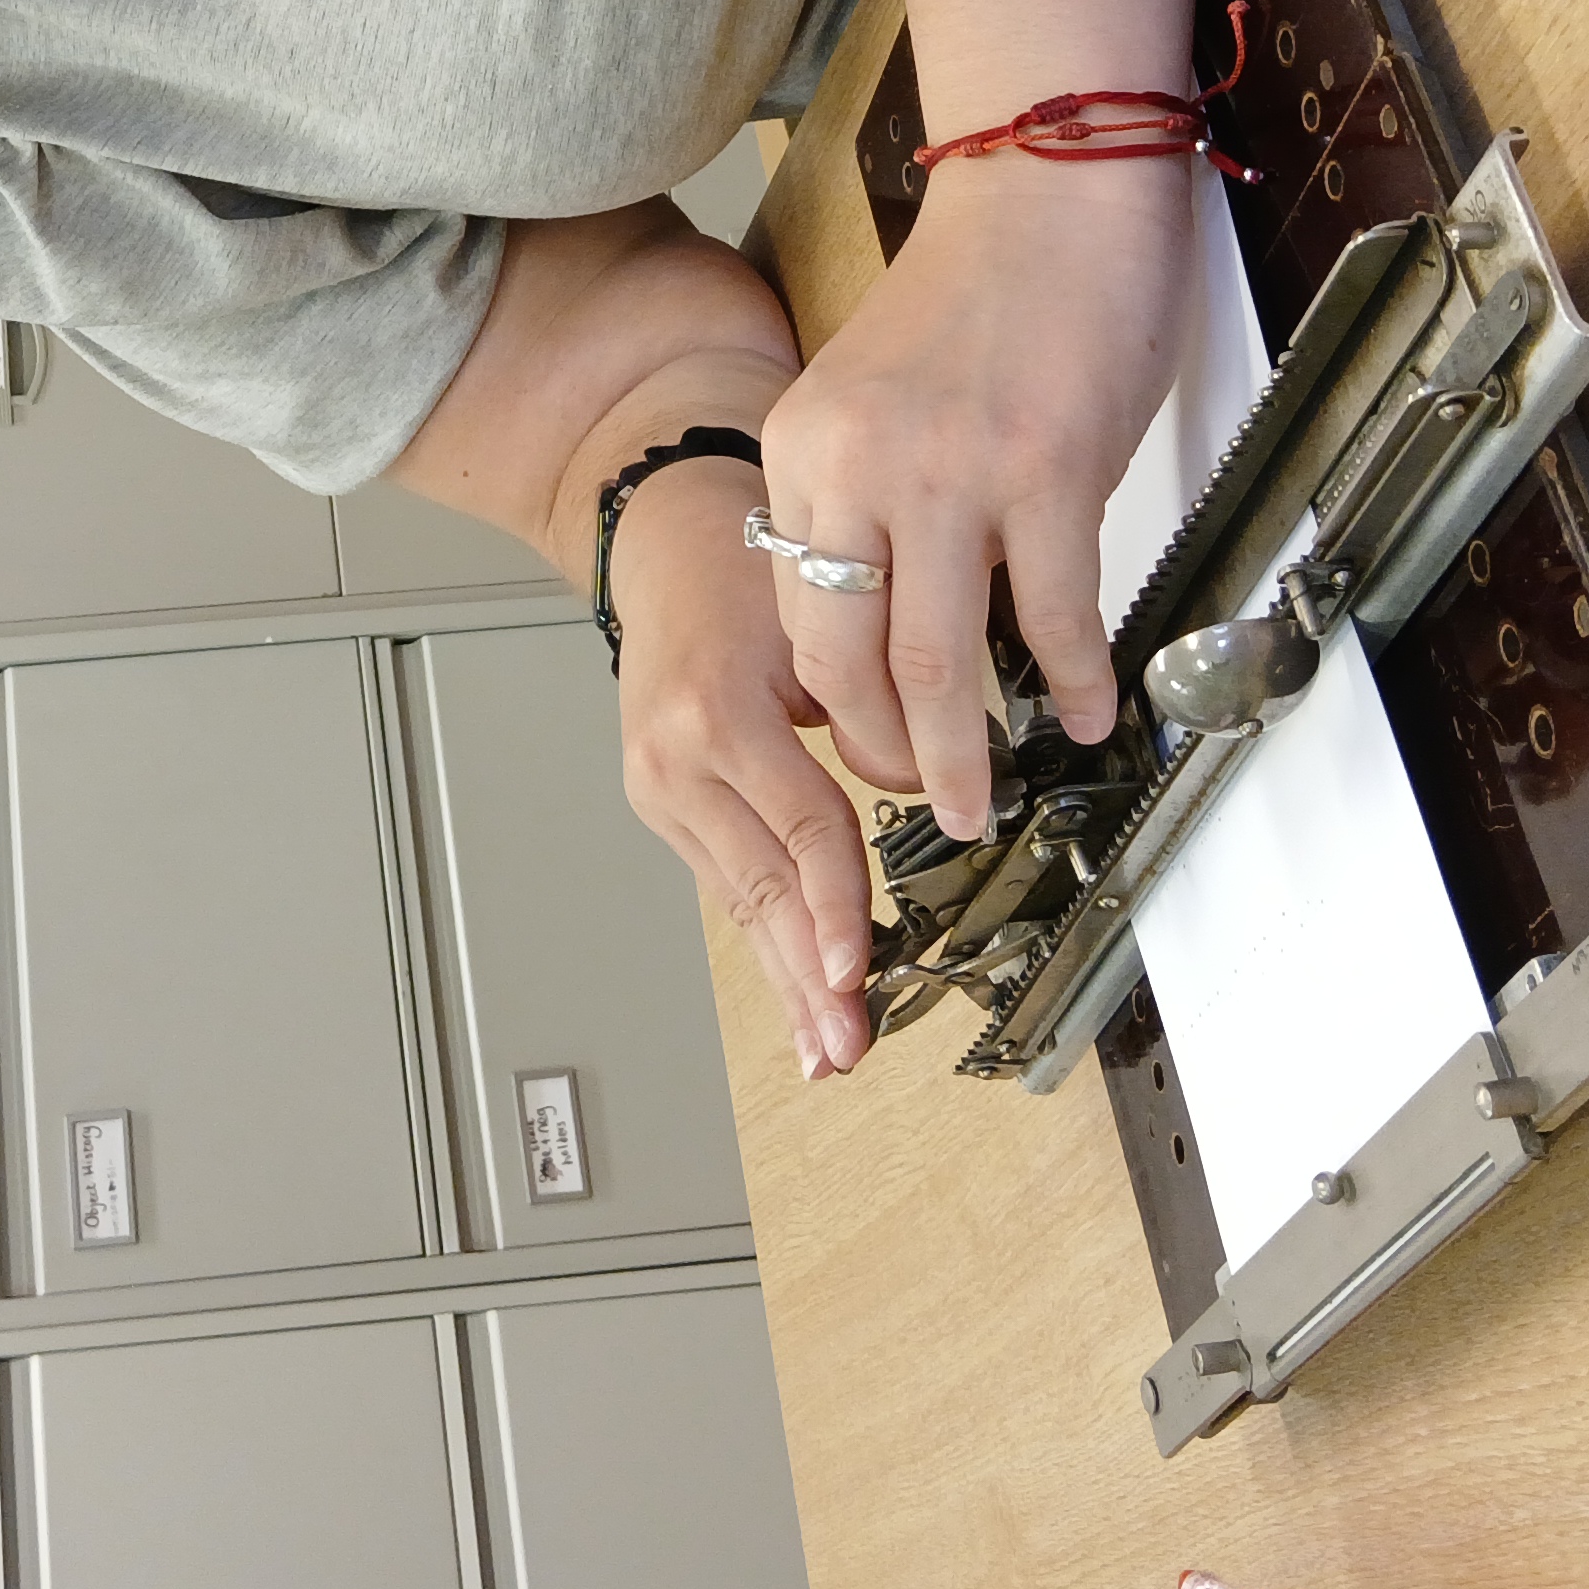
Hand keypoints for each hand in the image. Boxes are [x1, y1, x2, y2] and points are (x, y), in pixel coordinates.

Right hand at [606, 451, 880, 1075]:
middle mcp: (675, 761)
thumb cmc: (737, 568)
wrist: (660, 543)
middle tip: (846, 1042)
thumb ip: (868, 710)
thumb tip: (928, 792)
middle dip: (809, 976)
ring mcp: (660, 788)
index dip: (834, 903)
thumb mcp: (816, 623)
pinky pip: (726, 880)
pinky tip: (791, 986)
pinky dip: (764, 937)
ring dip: (786, 978)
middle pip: (760, 885)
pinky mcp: (662, 803)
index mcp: (717, 712)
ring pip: (740, 899)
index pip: (798, 825)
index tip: (856, 968)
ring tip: (826, 1045)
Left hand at [758, 156, 1196, 839]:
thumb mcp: (871, 395)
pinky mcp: (1045, 471)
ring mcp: (952, 470)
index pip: (796, 614)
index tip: (866, 749)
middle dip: (884, 753)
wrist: (1053, 191)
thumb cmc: (980, 295)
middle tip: (922, 803)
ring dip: (962, 748)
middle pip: (849, 656)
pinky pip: (1053, 613)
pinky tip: (1087, 710)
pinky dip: (1072, 679)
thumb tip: (879, 614)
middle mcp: (859, 463)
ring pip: (936, 656)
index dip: (832, 705)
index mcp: (803, 445)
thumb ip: (859, 493)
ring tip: (981, 798)